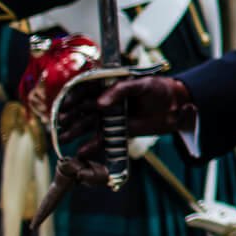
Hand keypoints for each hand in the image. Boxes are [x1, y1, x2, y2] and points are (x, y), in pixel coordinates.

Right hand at [55, 75, 192, 148]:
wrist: (174, 106)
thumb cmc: (158, 89)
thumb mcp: (141, 84)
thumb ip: (120, 90)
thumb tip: (99, 104)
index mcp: (109, 84)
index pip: (86, 88)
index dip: (74, 96)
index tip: (66, 104)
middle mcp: (105, 100)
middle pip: (82, 107)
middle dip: (70, 115)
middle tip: (60, 122)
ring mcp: (109, 116)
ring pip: (87, 123)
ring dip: (75, 130)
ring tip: (64, 138)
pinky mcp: (116, 130)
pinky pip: (101, 138)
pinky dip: (91, 145)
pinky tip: (81, 151)